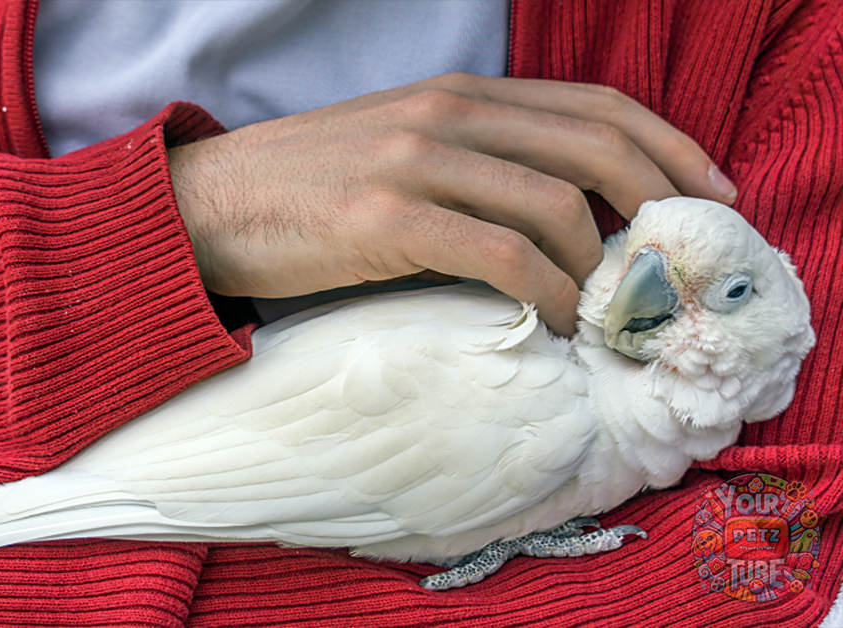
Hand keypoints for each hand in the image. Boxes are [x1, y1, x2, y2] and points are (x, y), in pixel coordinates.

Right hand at [168, 73, 735, 335]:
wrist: (208, 204)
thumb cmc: (304, 187)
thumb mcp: (397, 148)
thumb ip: (473, 161)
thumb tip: (557, 212)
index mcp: (455, 94)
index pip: (590, 104)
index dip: (664, 144)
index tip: (706, 190)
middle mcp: (445, 114)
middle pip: (592, 145)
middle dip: (659, 199)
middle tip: (683, 255)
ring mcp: (415, 162)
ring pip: (552, 205)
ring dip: (596, 266)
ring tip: (605, 307)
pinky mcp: (387, 217)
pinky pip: (500, 255)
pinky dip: (546, 291)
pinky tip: (554, 319)